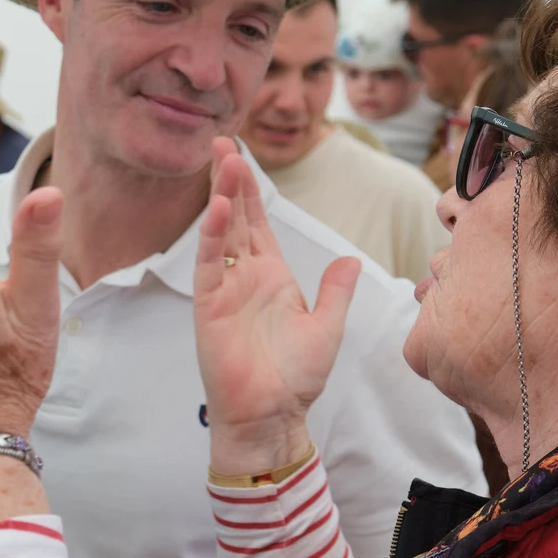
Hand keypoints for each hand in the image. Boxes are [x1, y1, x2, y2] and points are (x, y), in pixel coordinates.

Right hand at [194, 138, 359, 474]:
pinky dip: (211, 236)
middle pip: (235, 217)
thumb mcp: (327, 327)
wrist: (272, 415)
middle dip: (229, 180)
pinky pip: (209, 265)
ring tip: (224, 161)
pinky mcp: (208, 308)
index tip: (242, 154)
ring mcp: (224, 290)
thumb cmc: (296, 378)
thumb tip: (349, 259)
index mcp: (272, 276)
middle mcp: (244, 277)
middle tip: (221, 142)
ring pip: (220, 232)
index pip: (258, 223)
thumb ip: (335, 290)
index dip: (250, 189)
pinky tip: (217, 209)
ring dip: (222, 196)